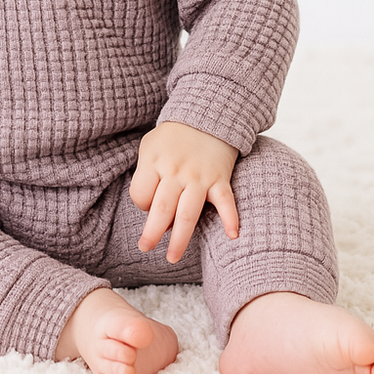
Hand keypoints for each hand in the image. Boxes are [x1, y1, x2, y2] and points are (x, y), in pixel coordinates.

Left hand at [129, 122, 239, 262]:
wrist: (206, 116)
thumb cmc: (173, 138)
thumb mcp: (150, 147)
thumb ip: (147, 177)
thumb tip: (155, 213)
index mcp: (155, 161)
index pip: (140, 194)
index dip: (141, 204)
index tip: (148, 205)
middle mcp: (176, 171)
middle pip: (161, 208)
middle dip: (152, 233)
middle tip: (145, 249)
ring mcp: (199, 176)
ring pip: (188, 213)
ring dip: (180, 238)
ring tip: (172, 257)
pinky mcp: (220, 179)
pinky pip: (225, 201)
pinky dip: (230, 218)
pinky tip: (232, 236)